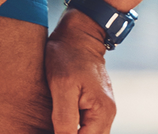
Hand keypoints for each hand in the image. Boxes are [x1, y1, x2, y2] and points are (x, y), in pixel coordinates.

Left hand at [45, 10, 116, 133]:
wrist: (78, 34)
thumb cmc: (68, 56)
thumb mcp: (62, 87)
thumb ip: (64, 119)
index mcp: (101, 113)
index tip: (50, 129)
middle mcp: (107, 114)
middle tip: (49, 127)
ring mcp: (103, 109)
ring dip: (71, 133)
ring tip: (52, 124)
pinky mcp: (95, 104)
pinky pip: (87, 126)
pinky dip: (74, 129)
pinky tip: (58, 124)